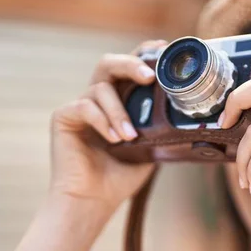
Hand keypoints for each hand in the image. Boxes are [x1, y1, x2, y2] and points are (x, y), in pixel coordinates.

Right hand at [48, 40, 167, 213]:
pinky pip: (84, 107)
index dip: (143, 54)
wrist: (92, 201)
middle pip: (110, 63)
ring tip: (129, 137)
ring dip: (119, 111)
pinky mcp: (63, 117)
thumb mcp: (149, 150)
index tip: (162, 48)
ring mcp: (79, 107)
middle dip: (131, 64)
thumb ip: (159, 129)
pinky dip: (103, 121)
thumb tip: (187, 116)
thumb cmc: (119, 177)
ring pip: (100, 88)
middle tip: (149, 77)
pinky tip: (114, 139)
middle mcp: (97, 99)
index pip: (128, 69)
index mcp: (117, 102)